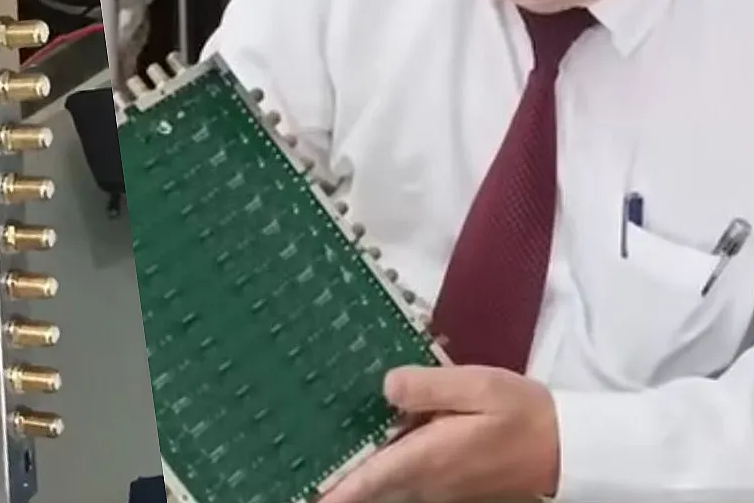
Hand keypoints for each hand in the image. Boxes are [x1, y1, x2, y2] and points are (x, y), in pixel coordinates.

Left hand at [318, 365, 559, 502]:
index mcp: (428, 458)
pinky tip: (380, 438)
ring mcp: (441, 487)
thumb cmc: (522, 414)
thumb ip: (428, 386)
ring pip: (391, 481)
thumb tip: (386, 388)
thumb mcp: (477, 386)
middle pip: (374, 484)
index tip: (308, 495)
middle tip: (308, 469)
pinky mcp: (453, 484)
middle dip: (343, 479)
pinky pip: (409, 477)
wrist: (569, 447)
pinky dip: (388, 464)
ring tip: (330, 451)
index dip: (337, 489)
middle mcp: (428, 481)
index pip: (370, 479)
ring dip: (364, 471)